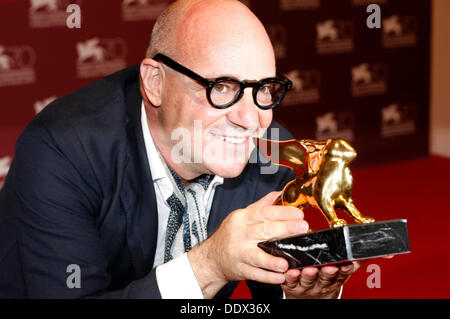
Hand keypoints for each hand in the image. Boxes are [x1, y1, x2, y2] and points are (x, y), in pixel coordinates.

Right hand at [188, 191, 307, 297]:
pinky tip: (280, 277)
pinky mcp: (240, 269)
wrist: (211, 258)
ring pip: (257, 257)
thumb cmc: (229, 234)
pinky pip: (255, 274)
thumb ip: (261, 205)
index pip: (264, 213)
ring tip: (286, 263)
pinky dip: (268, 277)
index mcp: (242, 218)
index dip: (282, 213)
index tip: (298, 214)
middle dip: (285, 229)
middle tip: (302, 228)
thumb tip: (279, 193)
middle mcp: (240, 235)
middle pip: (264, 231)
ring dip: (272, 260)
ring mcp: (239, 253)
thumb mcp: (241, 215)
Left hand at [282, 255, 393, 298]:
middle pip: (326, 277)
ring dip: (308, 275)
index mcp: (337, 276)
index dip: (345, 269)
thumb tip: (389, 252)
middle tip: (328, 267)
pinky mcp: (292, 284)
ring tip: (308, 269)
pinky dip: (290, 276)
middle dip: (328, 272)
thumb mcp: (345, 268)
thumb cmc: (328, 276)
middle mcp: (323, 281)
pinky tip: (289, 271)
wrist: (309, 296)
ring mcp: (308, 284)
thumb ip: (362, 257)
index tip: (347, 264)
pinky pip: (290, 281)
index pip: (343, 272)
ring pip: (308, 280)